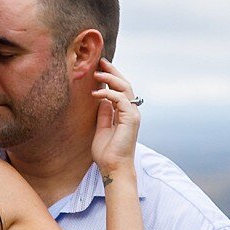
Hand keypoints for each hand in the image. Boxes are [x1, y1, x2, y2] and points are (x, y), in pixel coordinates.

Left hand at [89, 60, 140, 178]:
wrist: (113, 167)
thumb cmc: (107, 152)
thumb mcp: (101, 128)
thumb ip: (103, 113)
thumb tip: (101, 99)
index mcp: (125, 113)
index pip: (121, 90)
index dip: (112, 77)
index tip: (100, 67)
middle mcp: (131, 112)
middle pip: (125, 84)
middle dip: (113, 71)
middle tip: (100, 61)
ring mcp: (133, 114)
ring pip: (125, 88)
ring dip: (110, 79)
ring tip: (96, 74)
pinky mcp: (131, 119)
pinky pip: (121, 99)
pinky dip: (109, 94)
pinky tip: (96, 93)